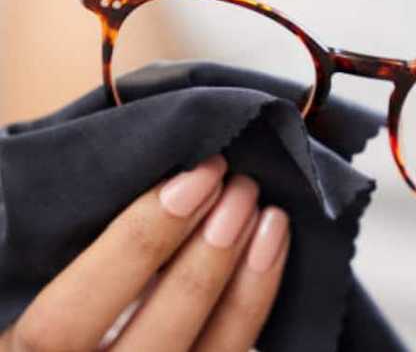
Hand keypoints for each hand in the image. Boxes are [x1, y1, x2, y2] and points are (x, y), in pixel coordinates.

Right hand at [0, 155, 289, 351]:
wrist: (93, 339)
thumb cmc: (62, 301)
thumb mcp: (45, 271)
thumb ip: (81, 244)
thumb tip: (164, 177)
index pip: (67, 319)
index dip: (134, 247)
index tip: (188, 183)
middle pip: (159, 334)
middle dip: (207, 257)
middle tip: (239, 188)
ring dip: (249, 277)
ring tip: (268, 213)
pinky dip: (259, 298)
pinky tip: (272, 248)